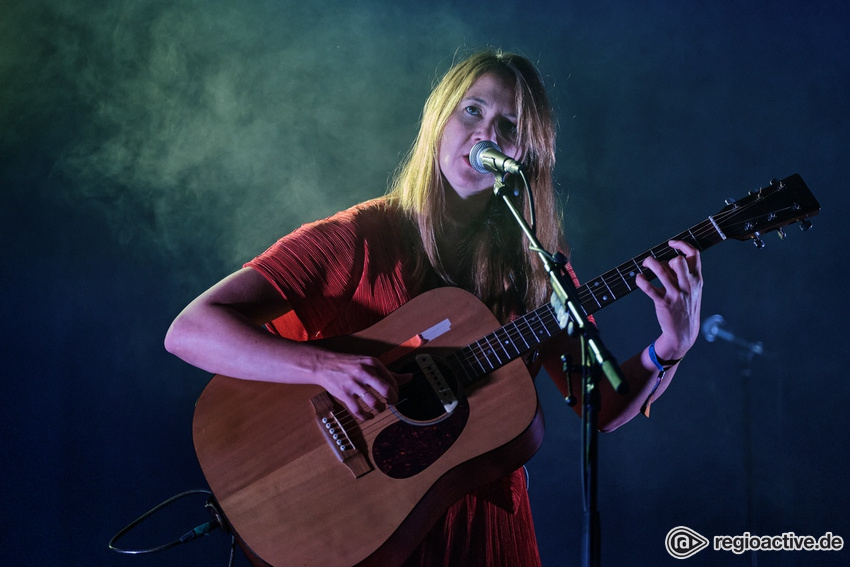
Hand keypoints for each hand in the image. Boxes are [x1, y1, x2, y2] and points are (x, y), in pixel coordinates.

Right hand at [311, 350, 402, 420]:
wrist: (324, 364)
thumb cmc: (351, 365)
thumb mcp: (370, 364)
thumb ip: (390, 373)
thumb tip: (410, 377)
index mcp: (373, 363)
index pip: (392, 381)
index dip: (396, 392)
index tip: (393, 396)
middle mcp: (364, 372)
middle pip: (386, 390)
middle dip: (392, 400)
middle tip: (391, 403)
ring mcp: (354, 384)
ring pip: (373, 402)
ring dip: (380, 409)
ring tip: (379, 409)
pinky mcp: (344, 394)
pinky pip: (358, 411)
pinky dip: (366, 417)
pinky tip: (368, 416)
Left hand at [635, 240, 702, 360]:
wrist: (684, 333)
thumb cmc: (686, 307)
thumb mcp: (693, 290)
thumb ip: (684, 275)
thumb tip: (669, 260)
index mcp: (697, 279)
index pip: (694, 255)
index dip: (682, 244)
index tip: (671, 243)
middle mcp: (687, 285)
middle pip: (678, 261)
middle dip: (666, 258)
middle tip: (656, 263)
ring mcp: (676, 294)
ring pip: (661, 271)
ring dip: (650, 263)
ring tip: (645, 265)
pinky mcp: (663, 303)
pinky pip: (649, 288)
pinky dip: (641, 280)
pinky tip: (638, 278)